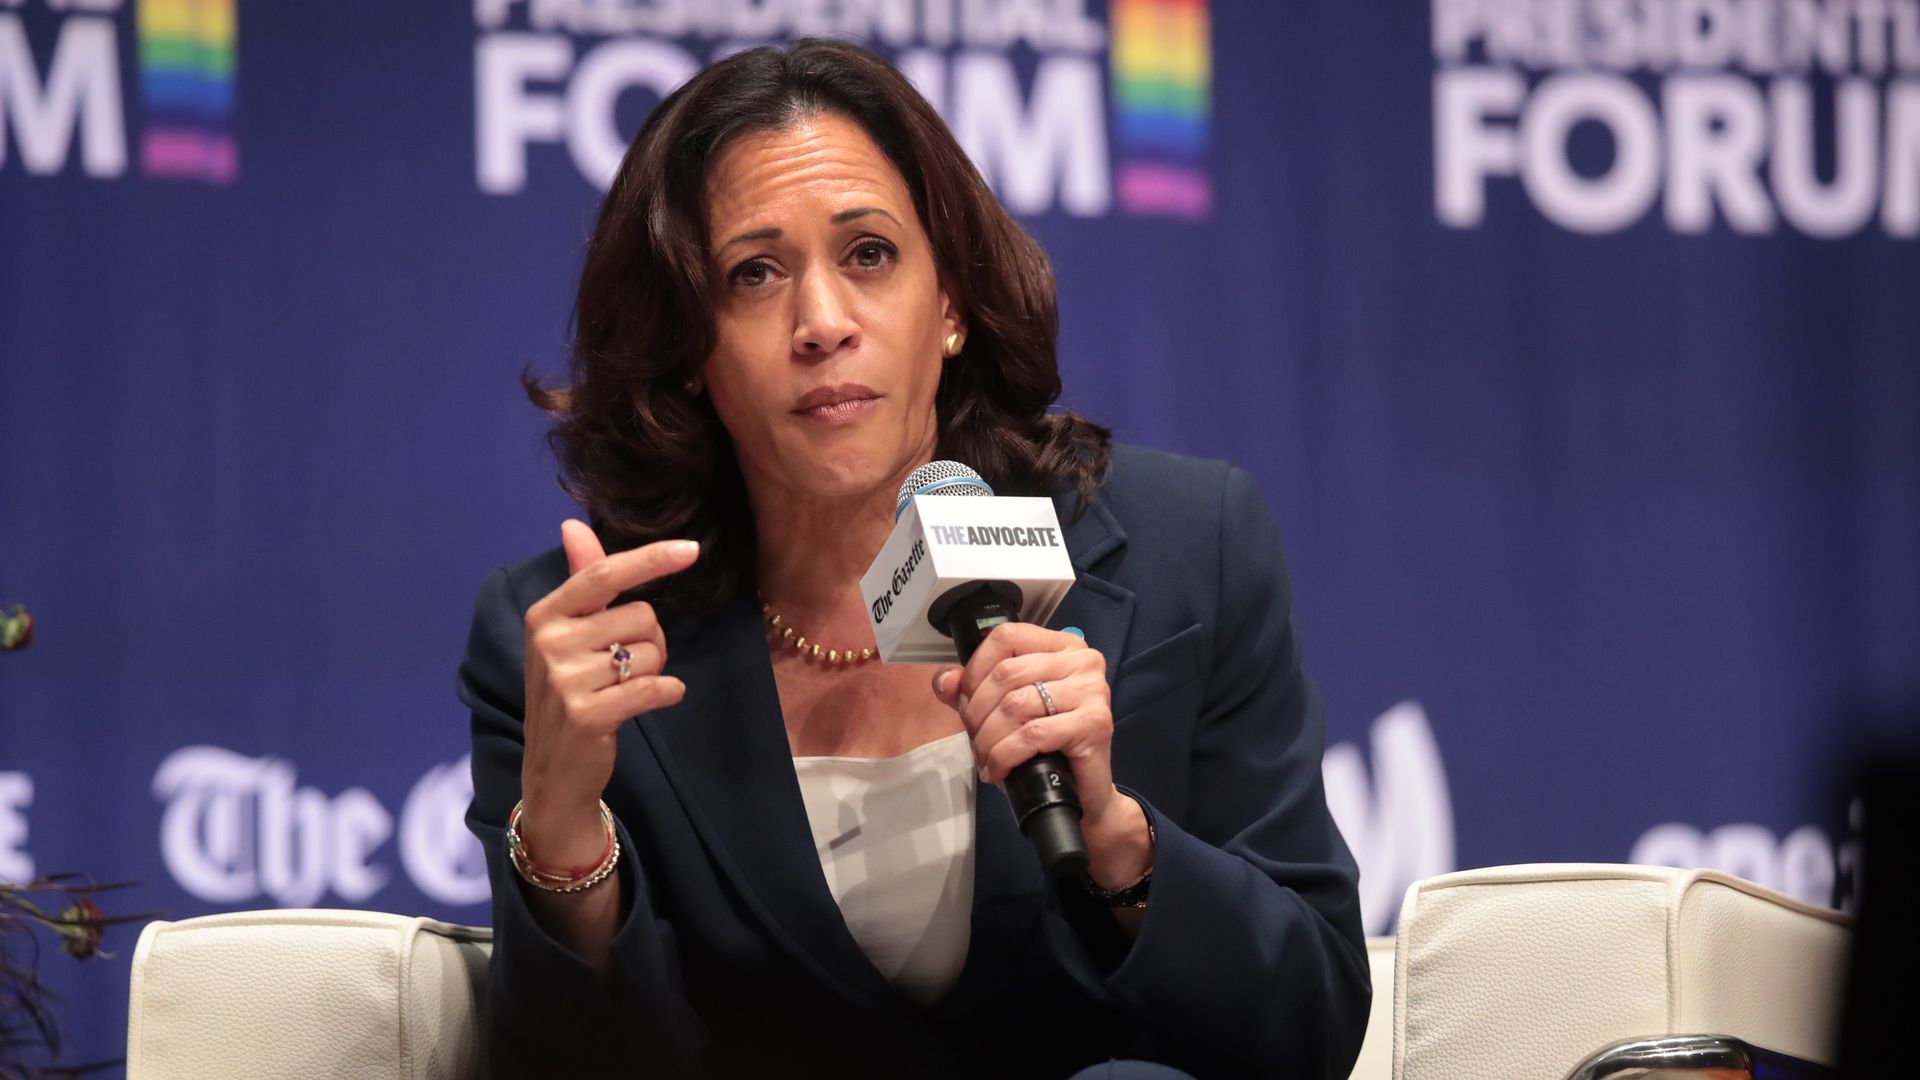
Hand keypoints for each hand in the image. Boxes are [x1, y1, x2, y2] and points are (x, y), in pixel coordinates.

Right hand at [518, 520, 697, 862]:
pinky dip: (665, 692)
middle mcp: (549, 642)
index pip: (604, 574)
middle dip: (651, 640)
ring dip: (654, 670)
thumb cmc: (570, 693)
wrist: (554, 770)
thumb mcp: (567, 636)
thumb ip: (581, 580)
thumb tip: (572, 525)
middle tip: (627, 666)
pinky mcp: (587, 714)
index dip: (651, 559)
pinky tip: (655, 699)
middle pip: (641, 616)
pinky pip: (653, 687)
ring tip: (625, 689)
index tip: (692, 549)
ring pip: (651, 652)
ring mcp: (565, 680)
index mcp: (545, 615)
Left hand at [932, 624, 1151, 887]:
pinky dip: (1005, 755)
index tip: (966, 700)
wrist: (1084, 794)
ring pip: (1015, 705)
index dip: (976, 668)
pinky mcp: (1094, 723)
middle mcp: (1083, 661)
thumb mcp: (1003, 712)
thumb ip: (973, 690)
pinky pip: (1031, 734)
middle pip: (1007, 672)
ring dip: (988, 738)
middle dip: (978, 712)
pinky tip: (999, 770)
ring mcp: (1092, 690)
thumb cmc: (1046, 749)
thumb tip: (946, 681)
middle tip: (976, 739)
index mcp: (1063, 646)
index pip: (1007, 637)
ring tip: (987, 757)